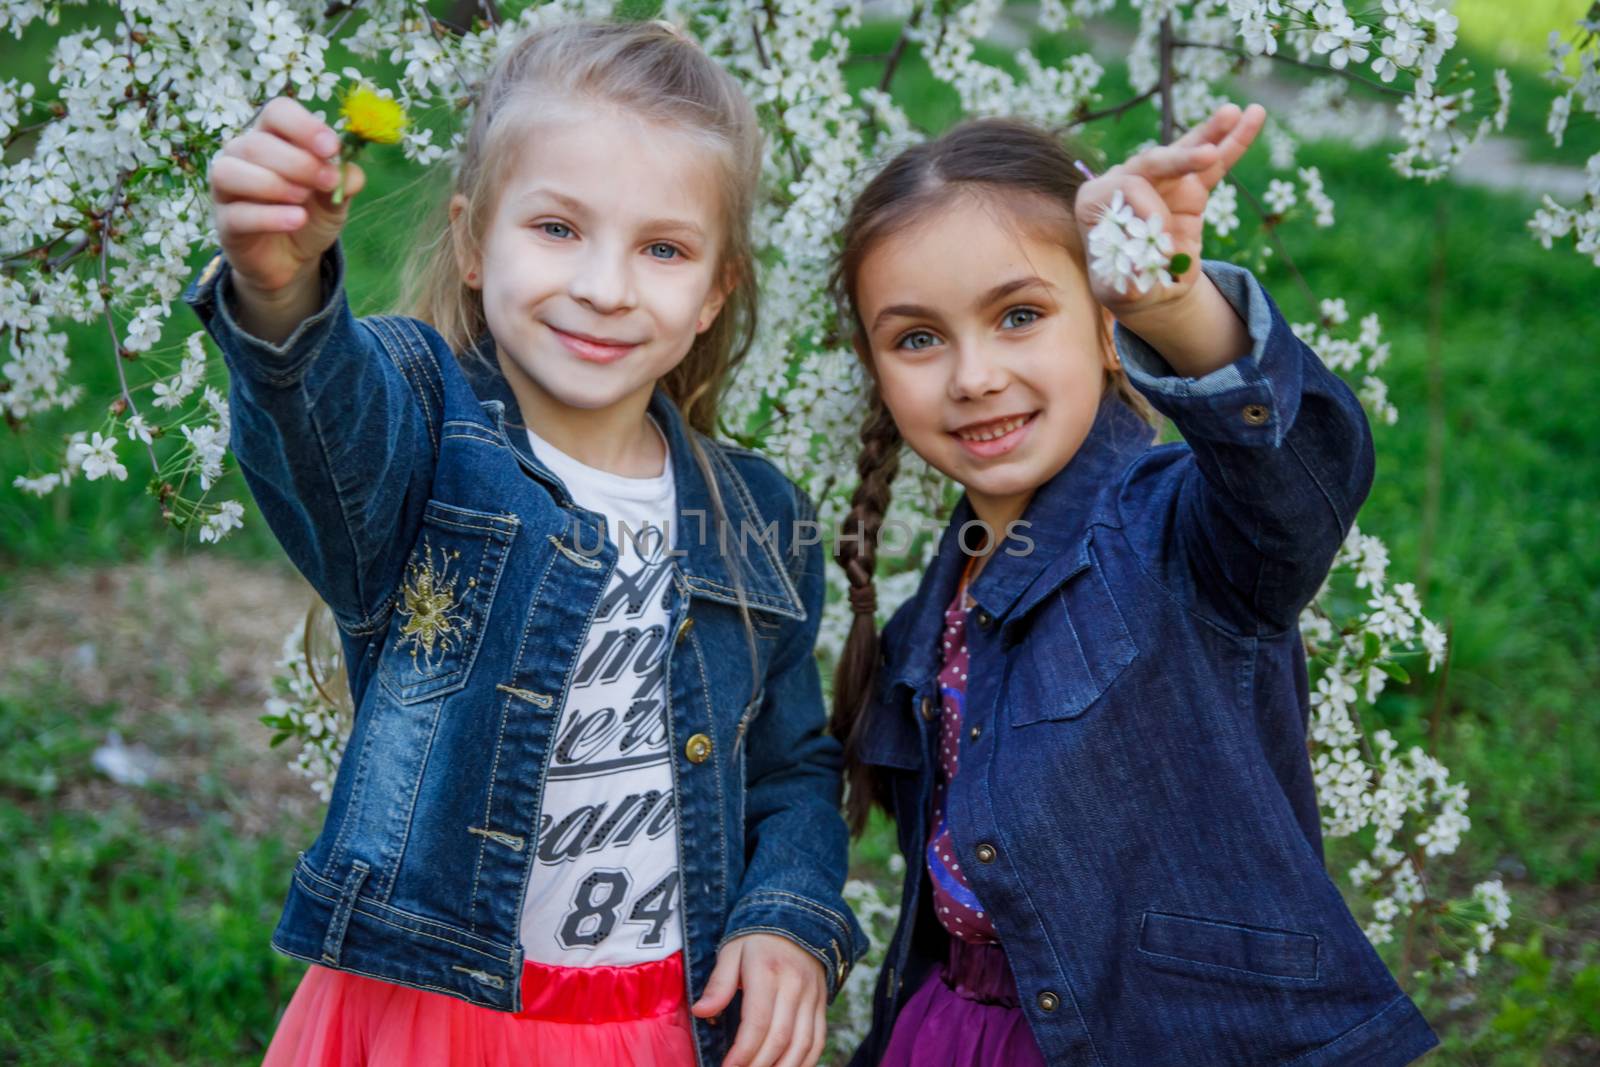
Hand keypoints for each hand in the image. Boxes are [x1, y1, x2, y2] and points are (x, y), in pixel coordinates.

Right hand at [208, 96, 365, 296]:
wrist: (293, 258)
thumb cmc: (310, 213)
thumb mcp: (335, 198)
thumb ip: (344, 181)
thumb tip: (349, 171)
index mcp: (272, 137)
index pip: (277, 112)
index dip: (303, 126)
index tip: (331, 148)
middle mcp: (242, 154)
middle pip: (257, 143)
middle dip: (298, 162)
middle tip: (328, 181)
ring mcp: (227, 188)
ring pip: (231, 171)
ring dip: (274, 183)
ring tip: (303, 199)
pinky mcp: (225, 222)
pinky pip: (238, 213)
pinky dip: (269, 216)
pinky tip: (296, 219)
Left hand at [691, 932, 827, 1066]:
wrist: (797, 920)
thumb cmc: (757, 939)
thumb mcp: (732, 951)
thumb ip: (719, 983)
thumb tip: (701, 1012)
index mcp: (768, 972)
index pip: (758, 1021)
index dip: (743, 1051)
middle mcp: (794, 986)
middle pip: (780, 1038)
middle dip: (758, 1065)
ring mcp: (812, 997)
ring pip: (802, 1045)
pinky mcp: (821, 1005)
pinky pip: (818, 1041)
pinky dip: (805, 1063)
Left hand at [1075, 103, 1265, 316]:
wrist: (1150, 287)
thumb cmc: (1126, 285)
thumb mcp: (1121, 290)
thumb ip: (1128, 282)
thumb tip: (1140, 278)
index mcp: (1097, 201)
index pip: (1122, 187)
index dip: (1145, 207)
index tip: (1161, 235)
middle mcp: (1125, 180)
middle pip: (1152, 161)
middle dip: (1181, 159)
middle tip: (1207, 157)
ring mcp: (1160, 179)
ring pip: (1185, 151)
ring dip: (1211, 132)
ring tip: (1234, 112)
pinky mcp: (1190, 184)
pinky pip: (1214, 162)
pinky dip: (1233, 141)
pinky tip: (1253, 116)